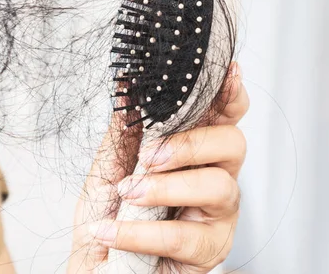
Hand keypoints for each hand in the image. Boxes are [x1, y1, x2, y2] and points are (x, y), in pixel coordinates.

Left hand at [68, 62, 247, 272]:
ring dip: (166, 187)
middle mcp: (215, 177)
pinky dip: (142, 230)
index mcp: (195, 151)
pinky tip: (112, 230)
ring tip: (129, 193)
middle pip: (233, 144)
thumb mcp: (111, 164)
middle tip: (150, 156)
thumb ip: (126, 128)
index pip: (224, 117)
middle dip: (191, 144)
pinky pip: (184, 236)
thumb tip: (129, 84)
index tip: (227, 74)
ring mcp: (217, 215)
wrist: (95, 265)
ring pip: (217, 186)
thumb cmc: (108, 213)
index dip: (230, 95)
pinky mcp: (210, 251)